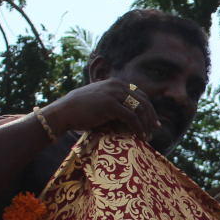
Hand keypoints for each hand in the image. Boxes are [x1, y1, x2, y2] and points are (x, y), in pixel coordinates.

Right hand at [40, 79, 159, 139]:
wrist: (63, 111)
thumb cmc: (80, 110)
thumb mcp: (100, 100)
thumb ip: (114, 102)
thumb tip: (129, 114)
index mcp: (116, 83)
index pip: (140, 94)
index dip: (149, 107)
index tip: (153, 121)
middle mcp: (117, 85)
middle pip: (143, 100)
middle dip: (151, 116)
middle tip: (155, 129)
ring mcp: (114, 93)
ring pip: (139, 109)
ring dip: (146, 124)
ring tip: (147, 135)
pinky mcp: (110, 104)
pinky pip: (131, 117)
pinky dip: (138, 128)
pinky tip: (139, 136)